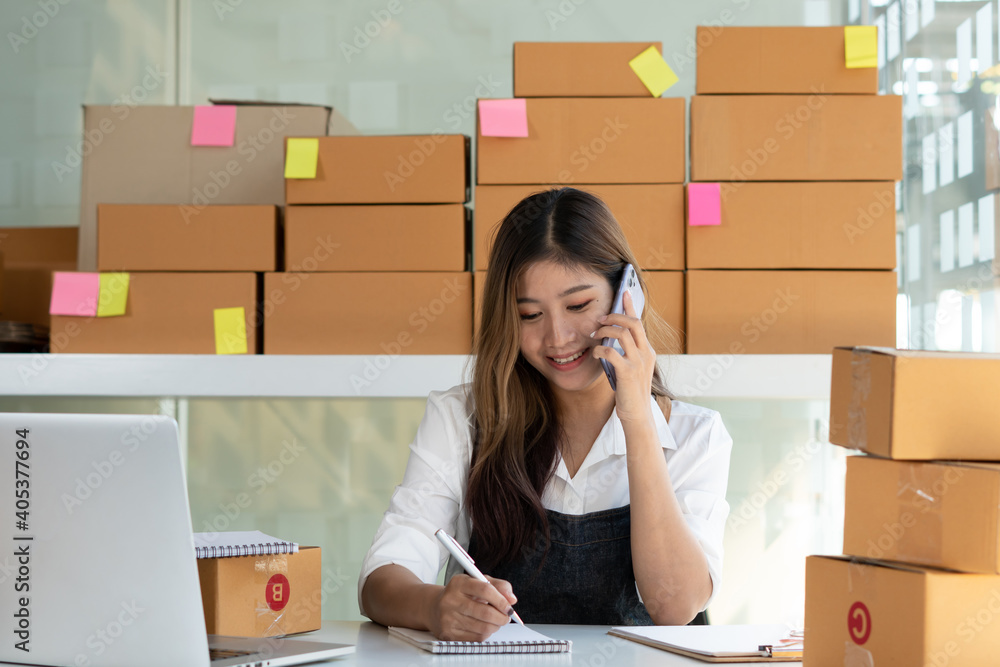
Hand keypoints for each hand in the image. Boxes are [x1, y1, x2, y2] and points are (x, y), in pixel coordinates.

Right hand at [427, 574, 517, 640]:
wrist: (434, 606)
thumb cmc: (461, 593)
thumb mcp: (477, 582)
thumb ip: (498, 586)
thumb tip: (512, 599)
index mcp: (459, 583)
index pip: (485, 589)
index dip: (501, 600)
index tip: (509, 606)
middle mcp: (450, 599)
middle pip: (485, 612)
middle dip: (502, 617)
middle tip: (506, 617)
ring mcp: (448, 618)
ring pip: (483, 627)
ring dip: (495, 626)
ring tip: (496, 621)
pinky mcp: (448, 633)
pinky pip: (476, 638)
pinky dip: (486, 634)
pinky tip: (484, 627)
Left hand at [591, 290, 655, 423]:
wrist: (637, 414)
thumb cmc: (631, 392)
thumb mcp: (631, 368)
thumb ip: (626, 353)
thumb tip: (609, 338)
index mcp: (647, 351)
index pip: (639, 323)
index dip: (631, 306)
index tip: (624, 292)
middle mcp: (646, 353)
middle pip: (633, 323)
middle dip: (615, 315)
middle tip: (600, 318)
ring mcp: (638, 362)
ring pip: (622, 334)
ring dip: (605, 331)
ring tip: (593, 335)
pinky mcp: (628, 372)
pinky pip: (611, 352)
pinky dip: (600, 349)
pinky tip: (594, 354)